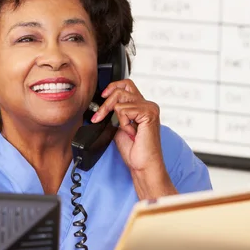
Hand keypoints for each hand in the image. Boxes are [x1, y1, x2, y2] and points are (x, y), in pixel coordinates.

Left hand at [91, 79, 177, 198]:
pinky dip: (123, 123)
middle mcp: (148, 104)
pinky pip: (124, 110)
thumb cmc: (134, 150)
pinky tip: (131, 133)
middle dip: (106, 103)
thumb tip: (101, 105)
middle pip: (121, 89)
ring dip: (115, 117)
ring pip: (120, 99)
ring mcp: (150, 107)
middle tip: (99, 117)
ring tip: (124, 130)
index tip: (103, 96)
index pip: (126, 84)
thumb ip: (114, 113)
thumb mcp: (118, 127)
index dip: (113, 87)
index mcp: (142, 106)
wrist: (142, 165)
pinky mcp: (149, 113)